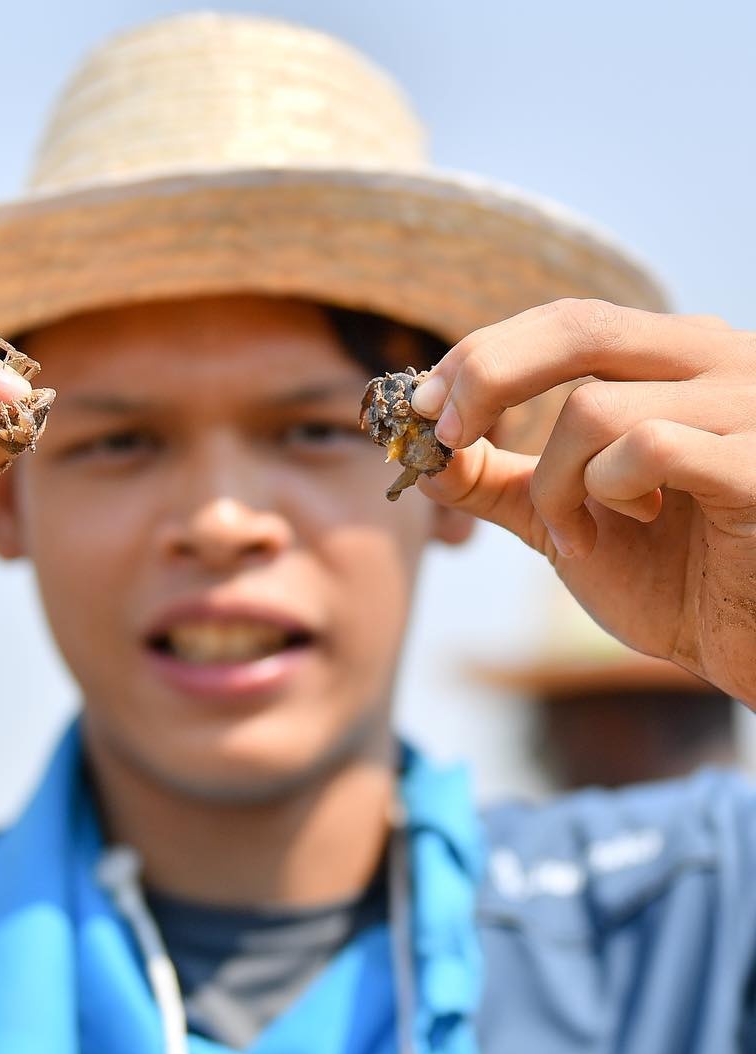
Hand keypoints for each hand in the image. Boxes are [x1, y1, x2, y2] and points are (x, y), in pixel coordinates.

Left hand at [410, 299, 755, 707]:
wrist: (743, 643)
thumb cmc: (665, 574)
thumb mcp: (559, 515)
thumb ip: (495, 480)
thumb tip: (418, 453)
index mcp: (671, 359)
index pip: (564, 322)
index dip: (482, 356)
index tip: (422, 406)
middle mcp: (717, 359)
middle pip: (576, 327)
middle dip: (486, 378)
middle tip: (447, 435)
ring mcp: (748, 404)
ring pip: (594, 408)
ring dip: (554, 484)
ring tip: (576, 531)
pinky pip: (647, 448)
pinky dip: (605, 496)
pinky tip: (631, 527)